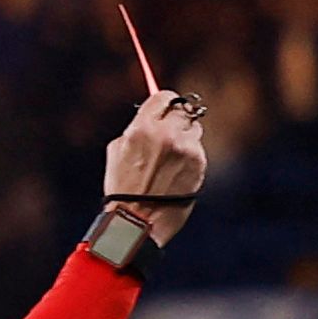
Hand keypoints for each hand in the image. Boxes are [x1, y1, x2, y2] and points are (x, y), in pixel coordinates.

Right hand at [101, 91, 207, 245]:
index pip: (164, 96)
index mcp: (143, 127)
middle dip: (177, 117)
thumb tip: (152, 114)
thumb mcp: (118, 149)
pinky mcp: (199, 165)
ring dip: (186, 136)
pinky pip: (198, 150)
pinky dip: (190, 156)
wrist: (138, 222)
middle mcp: (167, 134)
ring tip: (172, 156)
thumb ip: (137, 127)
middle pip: (183, 109)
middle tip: (172, 128)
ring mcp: (186, 149)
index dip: (165, 102)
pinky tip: (177, 171)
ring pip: (194, 129)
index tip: (165, 107)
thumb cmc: (123, 188)